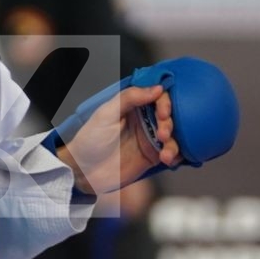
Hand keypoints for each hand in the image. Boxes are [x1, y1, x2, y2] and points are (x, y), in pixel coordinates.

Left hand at [55, 85, 180, 196]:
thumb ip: (130, 98)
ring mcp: (149, 139)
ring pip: (173, 136)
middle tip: (162, 134)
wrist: (83, 171)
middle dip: (170, 124)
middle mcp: (144, 120)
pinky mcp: (152, 158)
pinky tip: (169, 160)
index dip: (165, 102)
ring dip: (174, 143)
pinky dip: (175, 156)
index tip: (163, 112)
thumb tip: (157, 88)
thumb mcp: (107, 113)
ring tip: (165, 154)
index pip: (157, 97)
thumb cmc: (91, 139)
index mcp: (134, 106)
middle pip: (169, 116)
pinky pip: (171, 154)